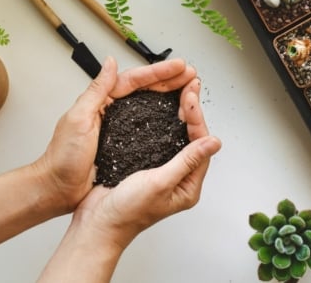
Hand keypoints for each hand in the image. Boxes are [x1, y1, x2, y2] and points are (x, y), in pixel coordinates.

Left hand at [32, 57, 197, 213]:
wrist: (59, 187)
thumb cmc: (63, 158)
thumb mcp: (78, 119)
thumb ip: (96, 91)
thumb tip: (109, 64)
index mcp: (101, 102)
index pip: (133, 80)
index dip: (158, 73)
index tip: (178, 68)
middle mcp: (112, 112)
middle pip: (145, 90)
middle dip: (169, 81)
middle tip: (190, 76)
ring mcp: (120, 128)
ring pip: (148, 106)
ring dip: (168, 96)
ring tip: (187, 91)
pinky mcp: (124, 145)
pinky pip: (147, 126)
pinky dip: (162, 119)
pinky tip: (174, 117)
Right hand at [69, 79, 220, 248]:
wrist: (98, 221)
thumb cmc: (127, 212)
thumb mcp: (160, 184)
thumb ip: (186, 162)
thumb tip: (212, 143)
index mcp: (187, 186)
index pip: (200, 146)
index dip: (196, 119)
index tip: (190, 98)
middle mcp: (177, 178)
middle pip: (191, 138)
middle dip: (191, 111)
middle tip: (190, 87)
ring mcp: (161, 170)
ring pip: (175, 136)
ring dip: (178, 114)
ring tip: (181, 93)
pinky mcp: (145, 164)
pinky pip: (159, 139)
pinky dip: (161, 122)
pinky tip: (160, 110)